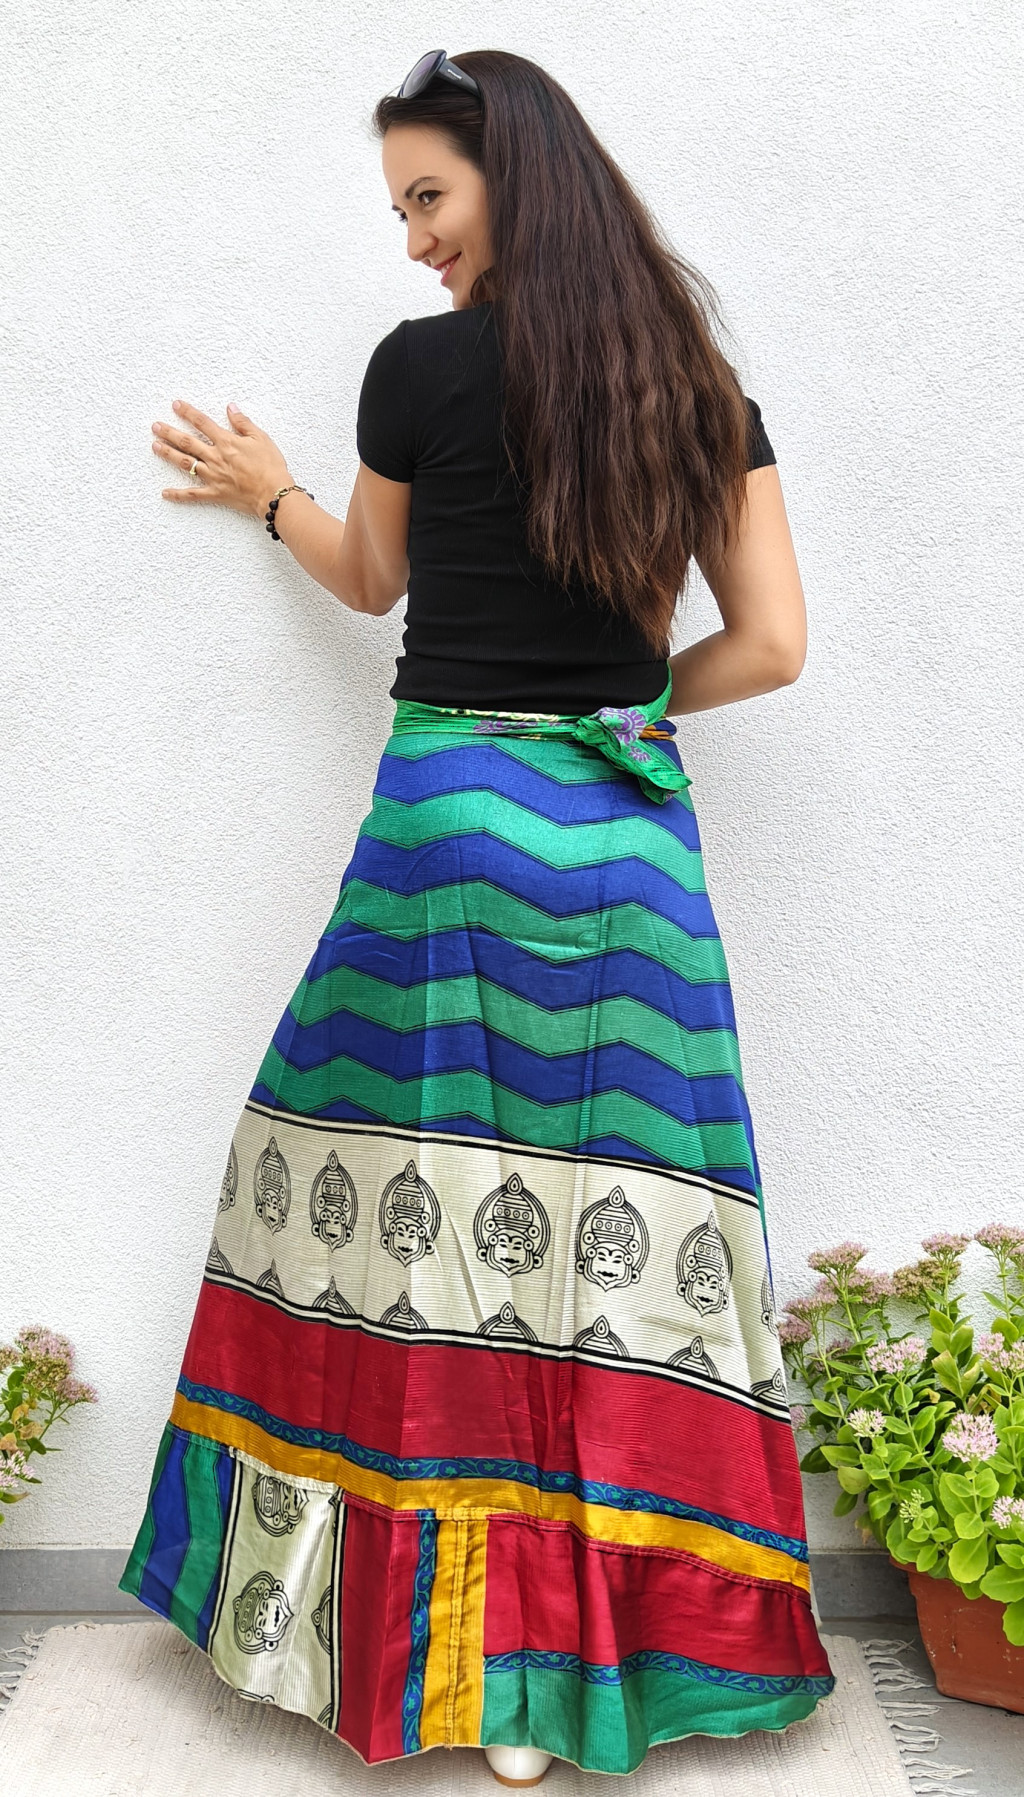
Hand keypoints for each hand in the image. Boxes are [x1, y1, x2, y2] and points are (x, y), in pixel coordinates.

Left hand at [151, 399, 293, 521]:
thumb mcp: (261, 438)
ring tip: (155, 446)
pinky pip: (193, 495)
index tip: (176, 405)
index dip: (188, 412)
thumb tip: (231, 407)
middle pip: (187, 442)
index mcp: (226, 442)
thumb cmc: (271, 467)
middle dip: (169, 432)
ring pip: (185, 463)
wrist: (274, 494)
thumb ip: (243, 422)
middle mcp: (215, 457)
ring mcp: (213, 476)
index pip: (202, 423)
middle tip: (155, 426)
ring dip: (168, 454)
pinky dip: (178, 495)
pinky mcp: (215, 493)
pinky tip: (164, 493)